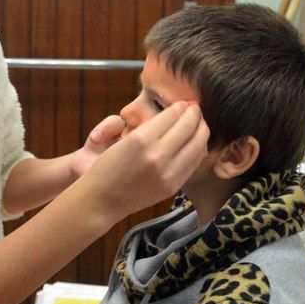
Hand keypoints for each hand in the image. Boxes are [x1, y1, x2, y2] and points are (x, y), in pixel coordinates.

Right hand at [77, 102, 208, 220]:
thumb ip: (153, 126)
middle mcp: (157, 155)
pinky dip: (198, 149)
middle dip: (195, 114)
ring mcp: (167, 173)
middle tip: (195, 109)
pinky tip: (195, 143)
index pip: (173, 114)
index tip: (184, 103)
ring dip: (201, 130)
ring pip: (198, 144)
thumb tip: (179, 111)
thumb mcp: (125, 139)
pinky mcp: (173, 186)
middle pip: (189, 127)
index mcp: (142, 139)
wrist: (103, 200)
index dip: (182, 106)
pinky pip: (193, 162)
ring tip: (199, 124)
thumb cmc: (108, 166)